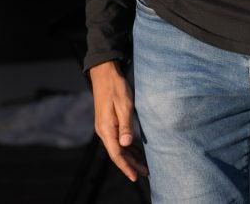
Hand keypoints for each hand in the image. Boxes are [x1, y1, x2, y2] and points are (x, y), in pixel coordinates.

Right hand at [89, 60, 148, 181]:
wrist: (104, 73)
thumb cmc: (116, 86)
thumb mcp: (124, 104)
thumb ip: (125, 124)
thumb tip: (126, 144)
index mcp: (106, 128)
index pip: (116, 154)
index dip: (126, 167)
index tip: (135, 177)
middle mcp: (104, 130)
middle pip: (117, 153)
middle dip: (131, 164)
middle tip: (146, 173)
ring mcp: (105, 126)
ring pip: (117, 147)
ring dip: (130, 156)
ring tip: (143, 165)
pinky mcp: (108, 122)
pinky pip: (117, 139)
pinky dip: (127, 147)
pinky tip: (136, 150)